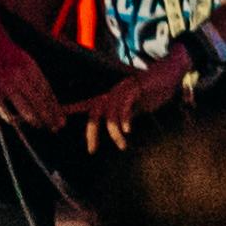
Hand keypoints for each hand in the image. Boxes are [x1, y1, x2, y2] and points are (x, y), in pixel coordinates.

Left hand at [65, 62, 194, 148]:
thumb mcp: (138, 108)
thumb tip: (118, 130)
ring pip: (110, 113)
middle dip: (91, 133)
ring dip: (114, 132)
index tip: (55, 121)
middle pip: (94, 113)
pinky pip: (124, 106)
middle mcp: (113, 93)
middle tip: (92, 150)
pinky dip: (124, 119)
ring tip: (122, 146)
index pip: (87, 105)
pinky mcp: (135, 88)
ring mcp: (123, 89)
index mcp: (111, 98)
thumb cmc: (154, 92)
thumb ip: (126, 116)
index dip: (71, 111)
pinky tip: (128, 130)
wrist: (170, 75)